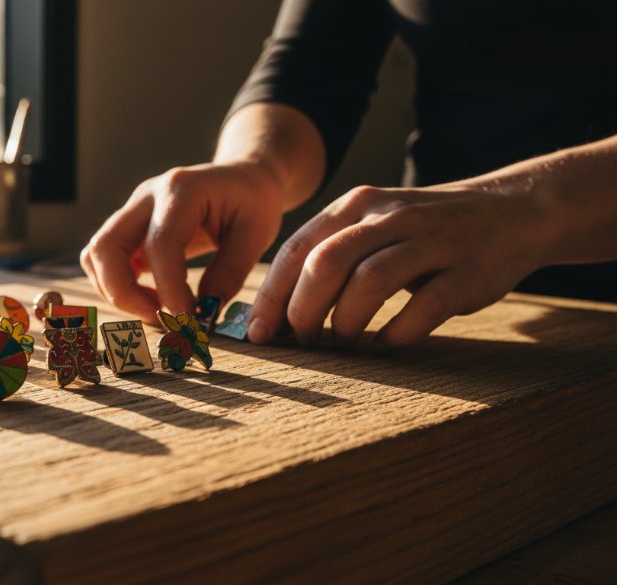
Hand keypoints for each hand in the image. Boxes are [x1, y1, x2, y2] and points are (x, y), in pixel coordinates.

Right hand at [81, 161, 284, 322]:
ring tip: (157, 311)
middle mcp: (146, 196)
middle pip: (106, 246)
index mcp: (181, 190)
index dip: (169, 288)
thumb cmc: (252, 202)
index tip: (188, 319)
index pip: (160, 244)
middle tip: (161, 318)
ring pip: (95, 254)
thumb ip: (230, 272)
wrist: (241, 178)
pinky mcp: (127, 228)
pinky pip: (102, 259)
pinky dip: (115, 285)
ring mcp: (131, 211)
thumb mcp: (257, 234)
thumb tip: (203, 313)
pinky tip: (150, 299)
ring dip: (116, 292)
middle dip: (124, 294)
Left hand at [248, 184, 549, 348]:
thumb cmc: (422, 233)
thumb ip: (327, 257)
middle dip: (303, 311)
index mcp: (356, 206)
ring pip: (370, 282)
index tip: (258, 334)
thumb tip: (273, 314)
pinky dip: (396, 335)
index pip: (296, 250)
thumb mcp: (371, 228)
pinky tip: (386, 346)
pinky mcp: (466, 271)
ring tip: (344, 344)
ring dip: (346, 324)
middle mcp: (389, 217)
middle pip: (325, 264)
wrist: (512, 211)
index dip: (272, 296)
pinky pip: (423, 308)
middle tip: (303, 342)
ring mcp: (431, 241)